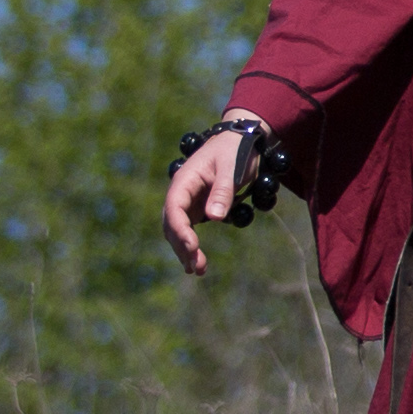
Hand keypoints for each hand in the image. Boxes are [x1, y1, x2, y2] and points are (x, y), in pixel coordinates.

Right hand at [161, 118, 257, 275]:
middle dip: (182, 246)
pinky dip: (191, 246)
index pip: (174, 208)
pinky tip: (199, 263)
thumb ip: (223, 191)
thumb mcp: (233, 168)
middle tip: (197, 268)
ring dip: (185, 250)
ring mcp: (188, 202)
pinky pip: (189, 230)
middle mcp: (181, 192)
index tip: (193, 246)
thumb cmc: (236, 151)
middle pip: (172, 223)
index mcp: (185, 180)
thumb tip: (214, 217)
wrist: (240, 142)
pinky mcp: (198, 209)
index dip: (181, 229)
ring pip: (178, 230)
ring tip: (198, 271)